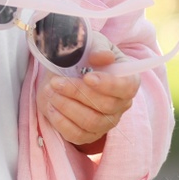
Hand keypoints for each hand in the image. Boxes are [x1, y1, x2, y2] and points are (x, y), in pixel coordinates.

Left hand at [37, 34, 140, 150]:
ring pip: (91, 121)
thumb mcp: (89, 44)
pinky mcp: (89, 135)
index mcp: (127, 80)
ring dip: (67, 106)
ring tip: (51, 91)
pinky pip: (77, 135)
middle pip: (105, 105)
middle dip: (77, 92)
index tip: (87, 77)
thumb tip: (103, 57)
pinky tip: (51, 106)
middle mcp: (121, 104)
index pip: (127, 87)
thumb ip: (97, 48)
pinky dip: (61, 121)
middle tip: (56, 82)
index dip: (109, 84)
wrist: (62, 73)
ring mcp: (106, 122)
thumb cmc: (81, 57)